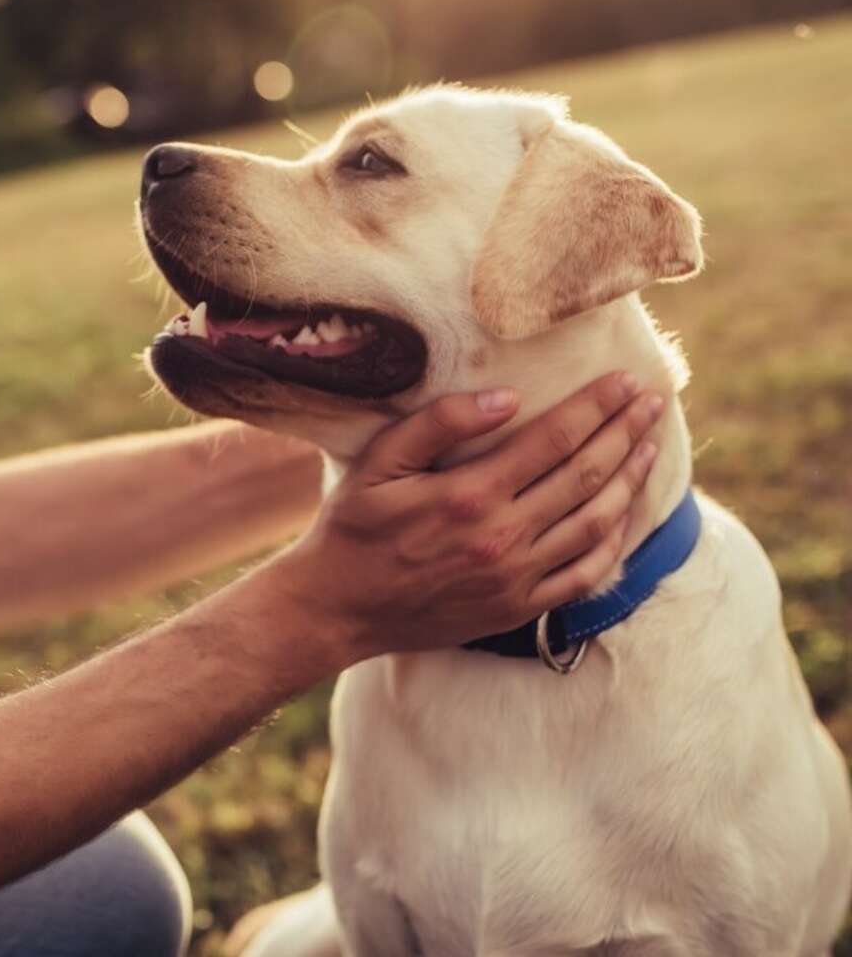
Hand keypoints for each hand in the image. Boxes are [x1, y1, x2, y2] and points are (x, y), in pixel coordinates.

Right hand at [273, 372, 664, 666]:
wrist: (337, 609)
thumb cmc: (353, 527)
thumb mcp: (378, 463)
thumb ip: (439, 424)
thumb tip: (507, 398)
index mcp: (469, 494)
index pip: (554, 439)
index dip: (596, 406)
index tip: (626, 381)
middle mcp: (502, 537)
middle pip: (586, 475)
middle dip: (625, 433)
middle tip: (653, 402)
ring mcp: (516, 577)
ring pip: (595, 523)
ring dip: (630, 480)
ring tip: (649, 447)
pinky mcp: (518, 608)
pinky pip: (584, 574)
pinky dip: (615, 541)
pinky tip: (625, 514)